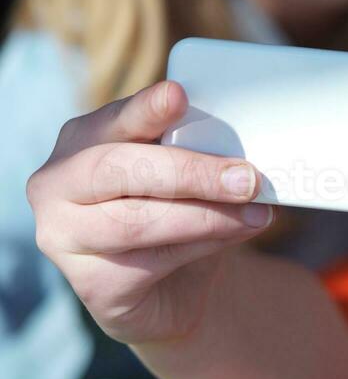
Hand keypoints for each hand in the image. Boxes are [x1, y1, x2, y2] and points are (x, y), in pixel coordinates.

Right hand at [27, 81, 275, 346]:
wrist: (174, 282)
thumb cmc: (178, 205)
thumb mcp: (185, 167)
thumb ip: (198, 150)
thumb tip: (244, 158)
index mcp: (84, 137)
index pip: (117, 119)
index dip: (147, 108)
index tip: (178, 95)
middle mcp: (58, 182)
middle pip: (121, 170)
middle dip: (192, 172)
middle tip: (248, 179)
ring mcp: (65, 235)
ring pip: (138, 221)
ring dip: (208, 216)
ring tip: (257, 214)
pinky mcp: (91, 283)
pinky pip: (153, 261)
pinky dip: (205, 245)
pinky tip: (237, 234)